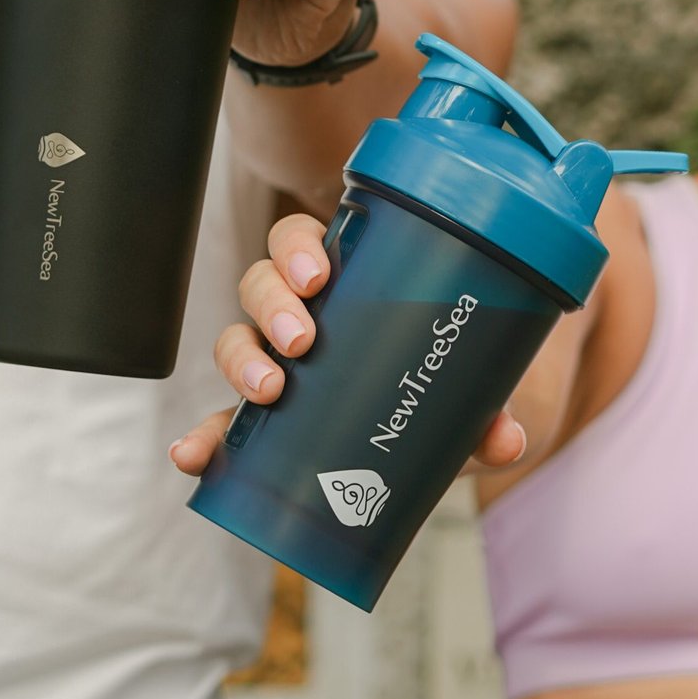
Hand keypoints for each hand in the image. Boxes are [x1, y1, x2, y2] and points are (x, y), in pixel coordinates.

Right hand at [168, 212, 527, 475]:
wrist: (427, 429)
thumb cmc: (437, 383)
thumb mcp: (464, 392)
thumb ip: (486, 413)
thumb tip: (506, 441)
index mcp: (344, 282)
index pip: (300, 242)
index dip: (298, 250)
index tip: (318, 275)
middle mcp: (301, 313)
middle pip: (262, 282)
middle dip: (274, 304)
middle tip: (304, 338)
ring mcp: (277, 364)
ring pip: (237, 336)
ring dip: (242, 358)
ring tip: (269, 388)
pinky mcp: (264, 420)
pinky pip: (221, 420)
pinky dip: (203, 437)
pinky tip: (191, 456)